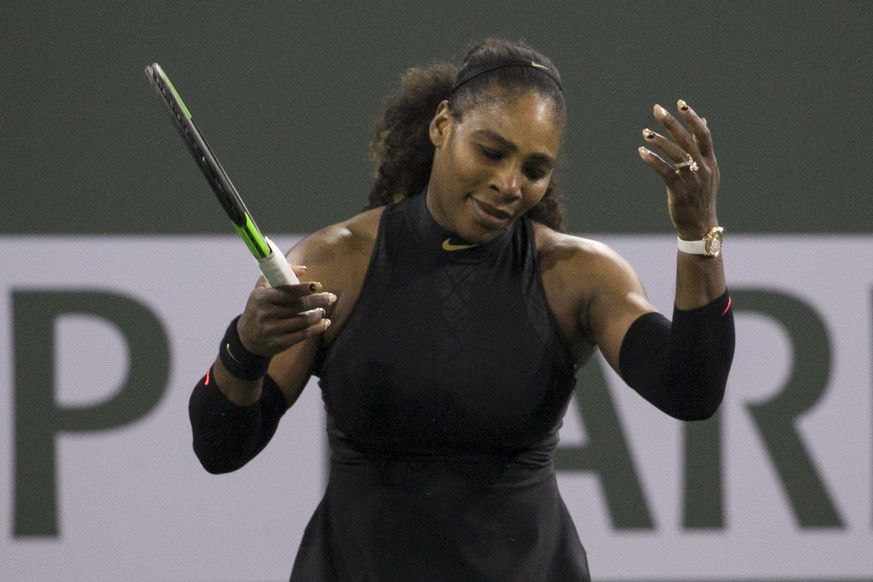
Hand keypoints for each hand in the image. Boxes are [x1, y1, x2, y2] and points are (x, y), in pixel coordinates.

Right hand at [237, 268, 335, 356]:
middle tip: (331, 297)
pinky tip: (325, 323)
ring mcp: (273, 329)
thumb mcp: (262, 290)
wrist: (246, 338)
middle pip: (299, 305)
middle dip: (318, 300)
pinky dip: (317, 328)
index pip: (287, 292)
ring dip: (318, 314)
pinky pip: (303, 334)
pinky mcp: (279, 343)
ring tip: (324, 309)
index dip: (305, 288)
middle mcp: (267, 313)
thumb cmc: (259, 308)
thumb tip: (304, 269)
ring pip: (303, 321)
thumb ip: (280, 276)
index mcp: (262, 297)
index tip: (319, 285)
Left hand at [638, 99, 719, 238]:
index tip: (681, 103)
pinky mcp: (679, 191)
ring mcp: (692, 180)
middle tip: (656, 109)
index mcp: (710, 162)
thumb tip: (704, 121)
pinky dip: (653, 160)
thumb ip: (703, 147)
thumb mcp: (707, 170)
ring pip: (675, 154)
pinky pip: (665, 171)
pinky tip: (642, 152)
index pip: (703, 135)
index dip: (692, 118)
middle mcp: (704, 168)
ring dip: (659, 141)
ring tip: (645, 132)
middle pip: (687, 140)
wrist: (700, 226)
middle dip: (671, 123)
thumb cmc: (700, 196)